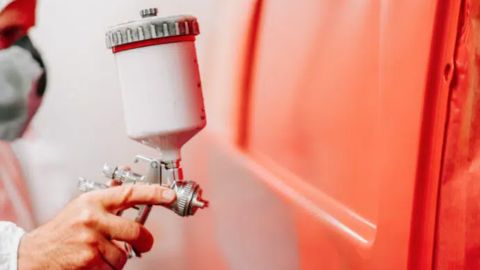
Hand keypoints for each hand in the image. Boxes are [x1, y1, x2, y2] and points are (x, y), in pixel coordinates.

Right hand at [18, 185, 175, 269]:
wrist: (35, 254)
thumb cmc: (61, 231)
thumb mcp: (81, 207)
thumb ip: (107, 202)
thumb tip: (130, 192)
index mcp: (93, 201)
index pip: (130, 193)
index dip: (153, 193)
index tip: (169, 195)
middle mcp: (92, 218)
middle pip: (135, 231)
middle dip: (144, 242)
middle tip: (144, 244)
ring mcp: (91, 240)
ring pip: (124, 254)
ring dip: (117, 258)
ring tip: (101, 253)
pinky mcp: (89, 260)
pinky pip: (112, 268)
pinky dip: (107, 268)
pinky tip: (94, 261)